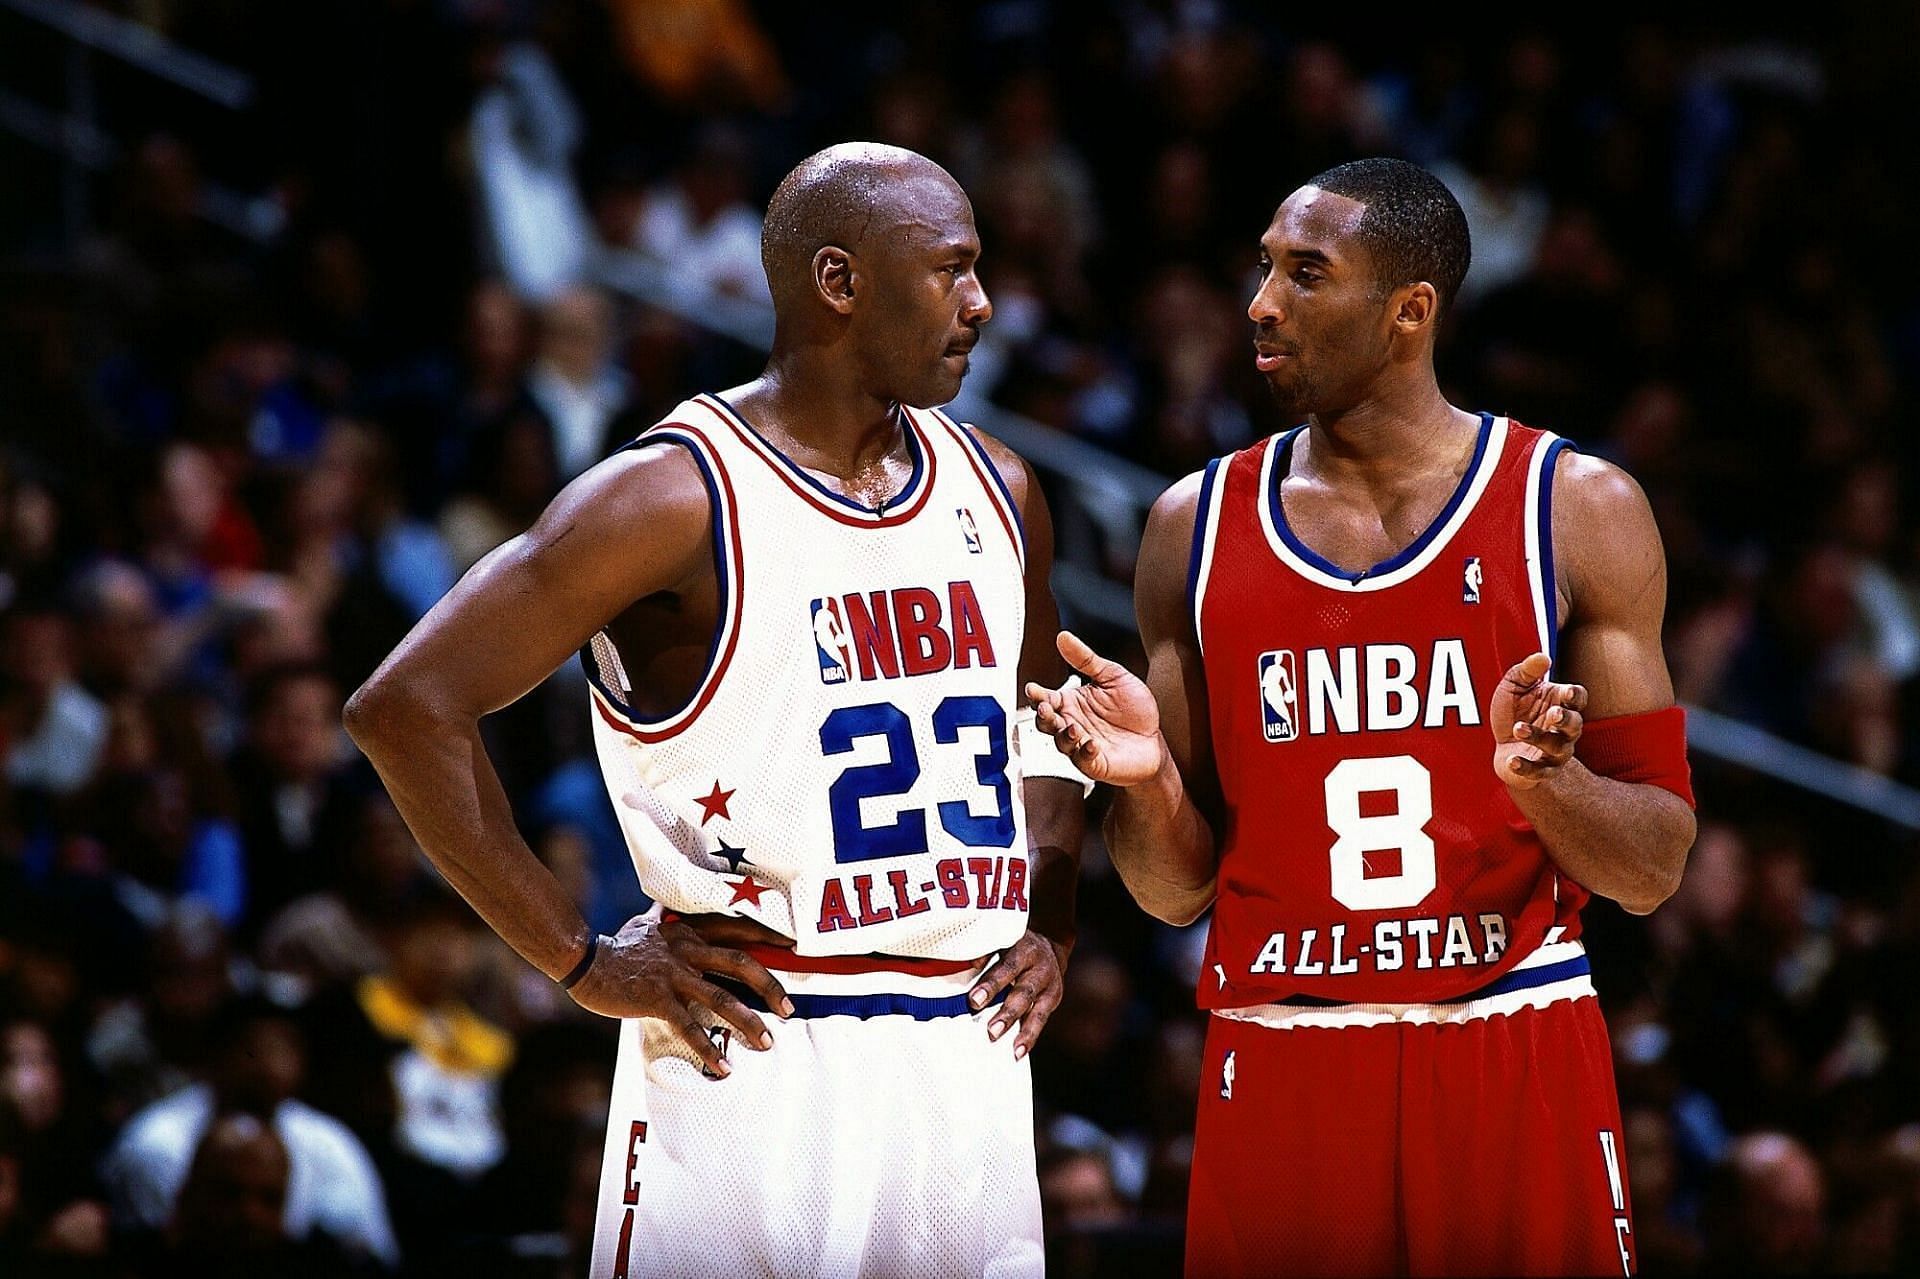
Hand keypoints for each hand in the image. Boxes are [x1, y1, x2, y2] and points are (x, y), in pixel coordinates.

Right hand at [567, 914, 794, 1076]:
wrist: (585, 960)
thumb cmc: (621, 947)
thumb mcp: (655, 927)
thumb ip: (680, 927)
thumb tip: (694, 924)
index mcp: (691, 931)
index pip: (738, 928)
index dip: (768, 936)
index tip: (794, 946)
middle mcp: (688, 949)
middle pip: (740, 962)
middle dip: (770, 985)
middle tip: (789, 1008)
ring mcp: (673, 974)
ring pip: (721, 997)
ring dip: (748, 1021)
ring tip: (766, 1041)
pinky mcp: (657, 998)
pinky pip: (689, 1026)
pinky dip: (708, 1047)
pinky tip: (723, 1066)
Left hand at [967, 930, 1064, 1059]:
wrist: (1048, 946)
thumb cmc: (1013, 946)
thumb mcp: (1002, 941)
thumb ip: (985, 951)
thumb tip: (967, 964)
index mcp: (1024, 949)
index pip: (1007, 967)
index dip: (992, 984)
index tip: (974, 1000)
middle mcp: (1040, 968)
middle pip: (1024, 992)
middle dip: (1008, 1013)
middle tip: (991, 1031)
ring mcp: (1050, 986)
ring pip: (1037, 1011)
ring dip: (1024, 1031)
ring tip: (1013, 1049)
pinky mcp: (1053, 1000)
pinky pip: (1041, 1020)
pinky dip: (1030, 1037)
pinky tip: (1018, 1053)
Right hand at [1023, 631, 1162, 785]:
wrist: (1157, 737)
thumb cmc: (1134, 709)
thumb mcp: (1112, 676)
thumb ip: (1086, 659)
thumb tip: (1064, 637)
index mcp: (1072, 703)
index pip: (1046, 698)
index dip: (1037, 695)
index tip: (1033, 689)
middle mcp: (1073, 724)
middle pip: (1046, 722)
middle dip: (1043, 716)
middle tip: (1047, 708)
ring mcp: (1082, 745)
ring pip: (1061, 743)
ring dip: (1063, 735)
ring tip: (1073, 727)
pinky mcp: (1095, 763)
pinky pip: (1083, 760)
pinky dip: (1085, 752)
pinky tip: (1092, 743)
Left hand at [1491, 652, 1587, 788]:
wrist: (1504, 745)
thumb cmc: (1515, 711)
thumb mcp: (1514, 686)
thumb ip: (1527, 671)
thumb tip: (1543, 657)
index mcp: (1561, 704)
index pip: (1578, 698)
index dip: (1575, 696)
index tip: (1566, 693)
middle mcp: (1564, 729)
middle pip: (1574, 725)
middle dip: (1566, 719)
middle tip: (1553, 714)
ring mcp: (1555, 752)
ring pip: (1556, 748)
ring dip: (1538, 737)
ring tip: (1519, 728)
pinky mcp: (1541, 771)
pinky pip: (1538, 772)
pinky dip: (1526, 767)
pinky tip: (1512, 760)